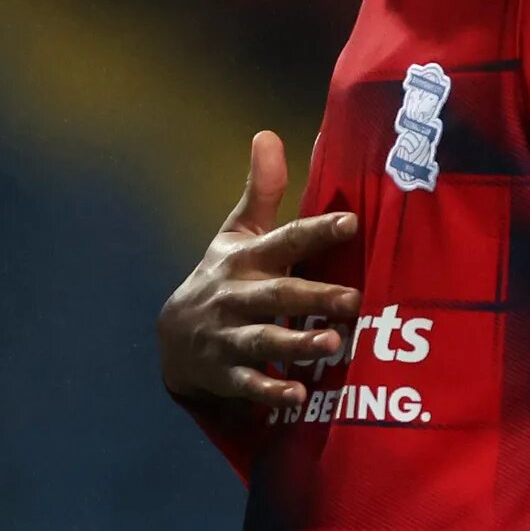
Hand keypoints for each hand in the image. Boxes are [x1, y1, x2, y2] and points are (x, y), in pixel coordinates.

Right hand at [157, 131, 362, 410]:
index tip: (351, 222)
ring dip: (295, 344)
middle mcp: (236, 297)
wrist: (173, 337)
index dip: (314, 231)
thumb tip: (268, 134)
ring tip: (332, 345)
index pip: (283, 241)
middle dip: (313, 297)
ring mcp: (227, 336)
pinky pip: (247, 383)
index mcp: (246, 260)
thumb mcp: (235, 235)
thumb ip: (260, 191)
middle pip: (276, 295)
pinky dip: (270, 391)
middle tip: (355, 299)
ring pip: (262, 340)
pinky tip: (298, 396)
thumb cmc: (222, 279)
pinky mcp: (224, 373)